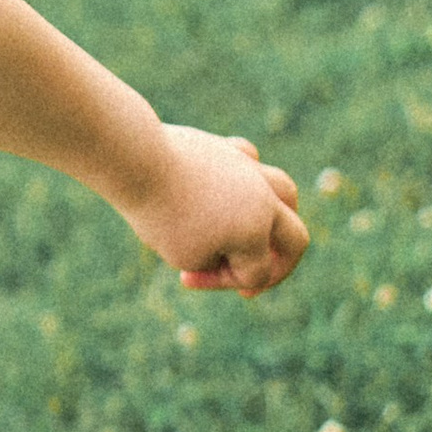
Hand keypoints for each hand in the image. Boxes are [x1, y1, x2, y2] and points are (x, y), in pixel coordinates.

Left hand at [119, 129, 307, 297]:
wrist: (136, 160)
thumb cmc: (159, 215)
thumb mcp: (188, 256)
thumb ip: (220, 257)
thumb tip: (231, 244)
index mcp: (257, 230)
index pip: (255, 273)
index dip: (221, 282)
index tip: (186, 278)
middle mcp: (264, 198)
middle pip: (295, 238)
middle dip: (280, 266)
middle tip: (255, 281)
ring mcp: (249, 169)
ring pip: (286, 191)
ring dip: (278, 219)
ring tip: (262, 235)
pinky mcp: (227, 148)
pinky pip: (252, 162)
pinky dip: (249, 181)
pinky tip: (232, 190)